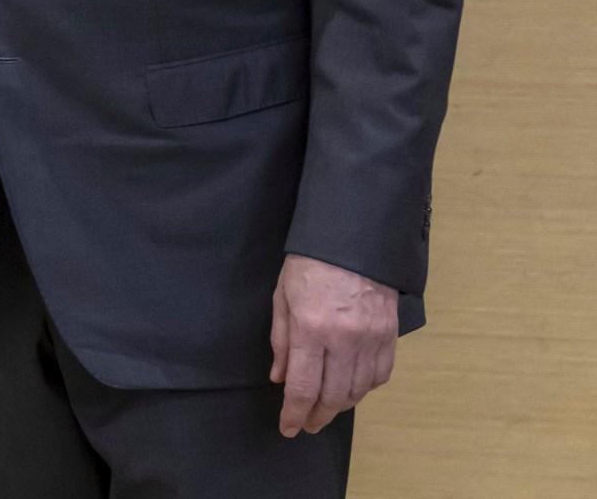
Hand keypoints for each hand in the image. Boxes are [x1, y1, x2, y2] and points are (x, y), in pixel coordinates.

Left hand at [270, 253, 398, 435]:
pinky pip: (380, 375)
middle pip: (333, 396)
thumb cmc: (309, 265)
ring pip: (358, 390)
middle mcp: (344, 340)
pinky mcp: (390, 336)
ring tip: (325, 410)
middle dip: (318, 416)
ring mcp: (372, 339)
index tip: (288, 428)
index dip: (294, 414)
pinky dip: (365, 388)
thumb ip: (281, 341)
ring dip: (341, 406)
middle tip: (306, 424)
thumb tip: (280, 378)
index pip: (303, 387)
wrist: (354, 241)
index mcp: (311, 330)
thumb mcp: (283, 298)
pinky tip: (352, 389)